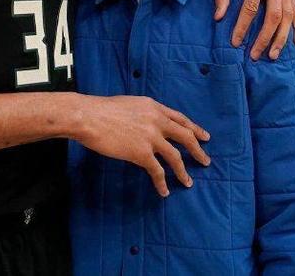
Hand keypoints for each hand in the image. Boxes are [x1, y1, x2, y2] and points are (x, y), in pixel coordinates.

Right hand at [77, 95, 210, 196]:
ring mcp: (151, 137)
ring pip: (176, 157)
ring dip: (183, 171)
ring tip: (188, 182)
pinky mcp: (142, 153)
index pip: (180, 118)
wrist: (89, 117)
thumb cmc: (102, 110)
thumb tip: (147, 124)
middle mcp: (156, 120)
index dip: (194, 128)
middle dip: (198, 149)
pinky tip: (164, 191)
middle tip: (205, 161)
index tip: (204, 136)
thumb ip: (143, 113)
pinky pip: (158, 171)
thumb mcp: (129, 104)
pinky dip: (162, 182)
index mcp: (153, 107)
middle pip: (185, 136)